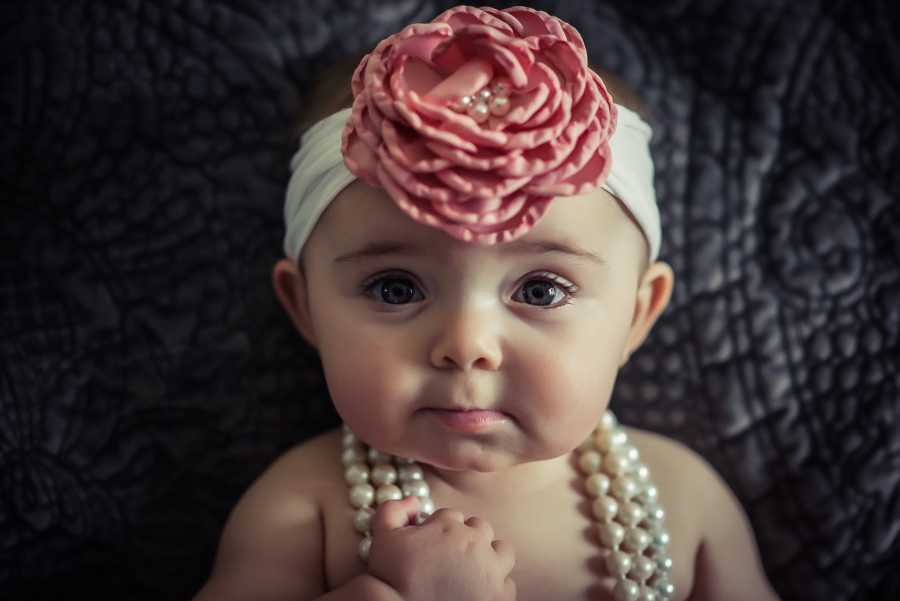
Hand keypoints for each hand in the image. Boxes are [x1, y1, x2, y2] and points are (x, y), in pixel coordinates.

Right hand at [367, 496, 515, 600]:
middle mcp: (476, 543)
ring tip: (472, 570)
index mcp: (449, 526)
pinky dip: (495, 586)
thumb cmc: (393, 580)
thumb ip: (393, 510)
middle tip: (450, 557)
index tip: (431, 544)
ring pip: (501, 551)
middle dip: (466, 537)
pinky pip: (507, 584)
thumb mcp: (382, 538)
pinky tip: (477, 592)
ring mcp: (492, 570)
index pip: (450, 515)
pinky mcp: (501, 596)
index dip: (438, 529)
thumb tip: (413, 501)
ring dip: (490, 556)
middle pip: (479, 528)